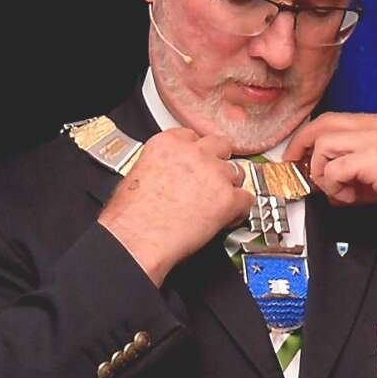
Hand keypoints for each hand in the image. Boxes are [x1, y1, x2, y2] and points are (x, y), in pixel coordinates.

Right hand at [98, 128, 251, 285]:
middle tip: (212, 180)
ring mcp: (214, 174)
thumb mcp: (137, 175)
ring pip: (237, 172)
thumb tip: (167, 174)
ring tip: (218, 203)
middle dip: (218, 162)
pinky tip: (228, 218)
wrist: (136, 241)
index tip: (197, 162)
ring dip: (230, 186)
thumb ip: (160, 165)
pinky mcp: (229, 199)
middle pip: (220, 146)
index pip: (193, 136)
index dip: (197, 152)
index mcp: (168, 144)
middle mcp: (194, 153)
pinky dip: (240, 210)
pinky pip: (247, 199)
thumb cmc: (130, 218)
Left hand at [284, 113, 376, 240]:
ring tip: (338, 191)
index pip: (335, 120)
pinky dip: (334, 185)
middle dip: (302, 147)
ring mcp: (376, 138)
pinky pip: (335, 167)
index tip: (304, 157)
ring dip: (322, 172)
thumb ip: (359, 175)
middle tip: (298, 168)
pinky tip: (348, 197)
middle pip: (323, 124)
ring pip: (324, 143)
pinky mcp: (375, 158)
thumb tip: (333, 187)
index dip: (313, 139)